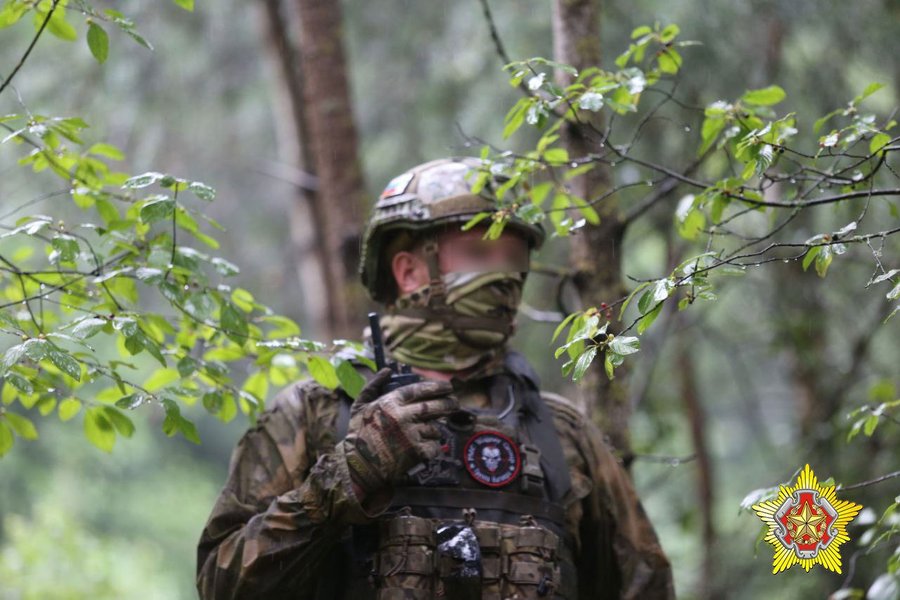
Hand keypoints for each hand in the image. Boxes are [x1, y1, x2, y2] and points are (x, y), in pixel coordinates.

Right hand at [340, 368, 456, 507]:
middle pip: (434, 406)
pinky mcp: (417, 452)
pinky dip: (433, 446)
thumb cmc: (358, 434)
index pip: (420, 389)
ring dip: (435, 429)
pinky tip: (424, 447)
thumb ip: (373, 385)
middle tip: (455, 403)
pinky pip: (434, 445)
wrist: (359, 466)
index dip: (437, 387)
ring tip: (427, 432)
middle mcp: (403, 416)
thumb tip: (387, 370)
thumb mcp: (360, 405)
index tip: (448, 387)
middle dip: (449, 404)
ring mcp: (411, 435)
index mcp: (390, 403)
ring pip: (435, 428)